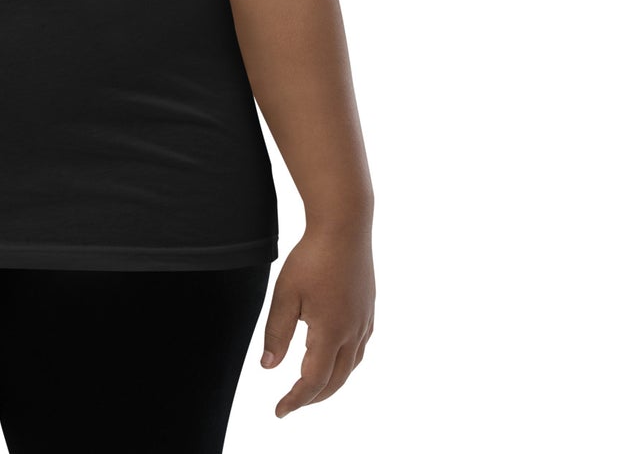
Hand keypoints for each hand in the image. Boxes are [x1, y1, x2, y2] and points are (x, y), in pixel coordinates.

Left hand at [259, 227, 373, 416]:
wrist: (345, 226)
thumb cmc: (312, 257)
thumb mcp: (285, 294)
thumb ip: (277, 333)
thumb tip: (269, 368)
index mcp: (330, 333)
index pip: (313, 381)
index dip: (295, 400)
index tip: (279, 411)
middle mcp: (353, 333)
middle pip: (335, 381)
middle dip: (313, 397)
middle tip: (292, 403)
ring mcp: (364, 321)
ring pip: (351, 366)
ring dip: (331, 382)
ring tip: (312, 385)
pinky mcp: (369, 309)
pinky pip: (359, 348)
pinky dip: (345, 362)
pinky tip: (334, 354)